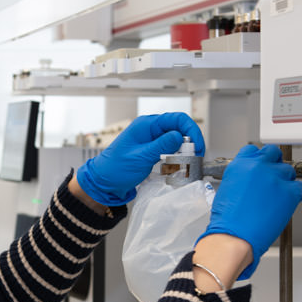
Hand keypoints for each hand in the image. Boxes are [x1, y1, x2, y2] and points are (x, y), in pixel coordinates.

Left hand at [76, 113, 203, 205]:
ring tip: (187, 164)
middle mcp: (151, 130)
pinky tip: (178, 167)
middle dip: (190, 142)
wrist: (104, 182)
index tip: (197, 145)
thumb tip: (180, 136)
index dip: (190, 130)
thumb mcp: (140, 157)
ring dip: (185, 152)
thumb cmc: (115, 168)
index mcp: (146, 125)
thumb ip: (161, 145)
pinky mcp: (153, 151)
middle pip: (180, 129)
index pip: (176, 119)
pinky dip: (178, 158)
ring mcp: (153, 141)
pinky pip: (171, 150)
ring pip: (177, 141)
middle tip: (194, 158)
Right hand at [200, 144, 301, 278]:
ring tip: (276, 197)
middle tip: (272, 179)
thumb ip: (243, 177)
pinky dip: (294, 195)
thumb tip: (253, 178)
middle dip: (274, 164)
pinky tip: (284, 204)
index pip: (255, 150)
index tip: (261, 167)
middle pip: (274, 154)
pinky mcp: (289, 192)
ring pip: (288, 171)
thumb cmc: (228, 220)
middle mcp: (258, 166)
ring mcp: (275, 178)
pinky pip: (299, 187)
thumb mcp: (228, 189)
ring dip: (284, 181)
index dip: (260, 159)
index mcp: (241, 164)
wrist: (235, 236)